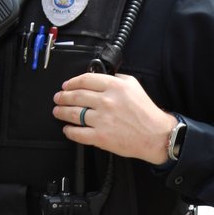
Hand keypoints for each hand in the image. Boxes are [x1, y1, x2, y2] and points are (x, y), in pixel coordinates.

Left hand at [53, 73, 176, 164]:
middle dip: (62, 97)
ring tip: (58, 111)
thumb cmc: (146, 112)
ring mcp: (102, 120)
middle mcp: (106, 101)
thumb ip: (116, 79)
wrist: (155, 135)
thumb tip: (100, 77)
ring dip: (62, 112)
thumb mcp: (134, 85)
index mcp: (114, 87)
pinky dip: (69, 131)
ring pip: (73, 114)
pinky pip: (78, 133)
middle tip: (58, 98)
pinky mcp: (100, 137)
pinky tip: (67, 129)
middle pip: (75, 96)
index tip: (66, 85)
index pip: (85, 80)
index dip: (71, 82)